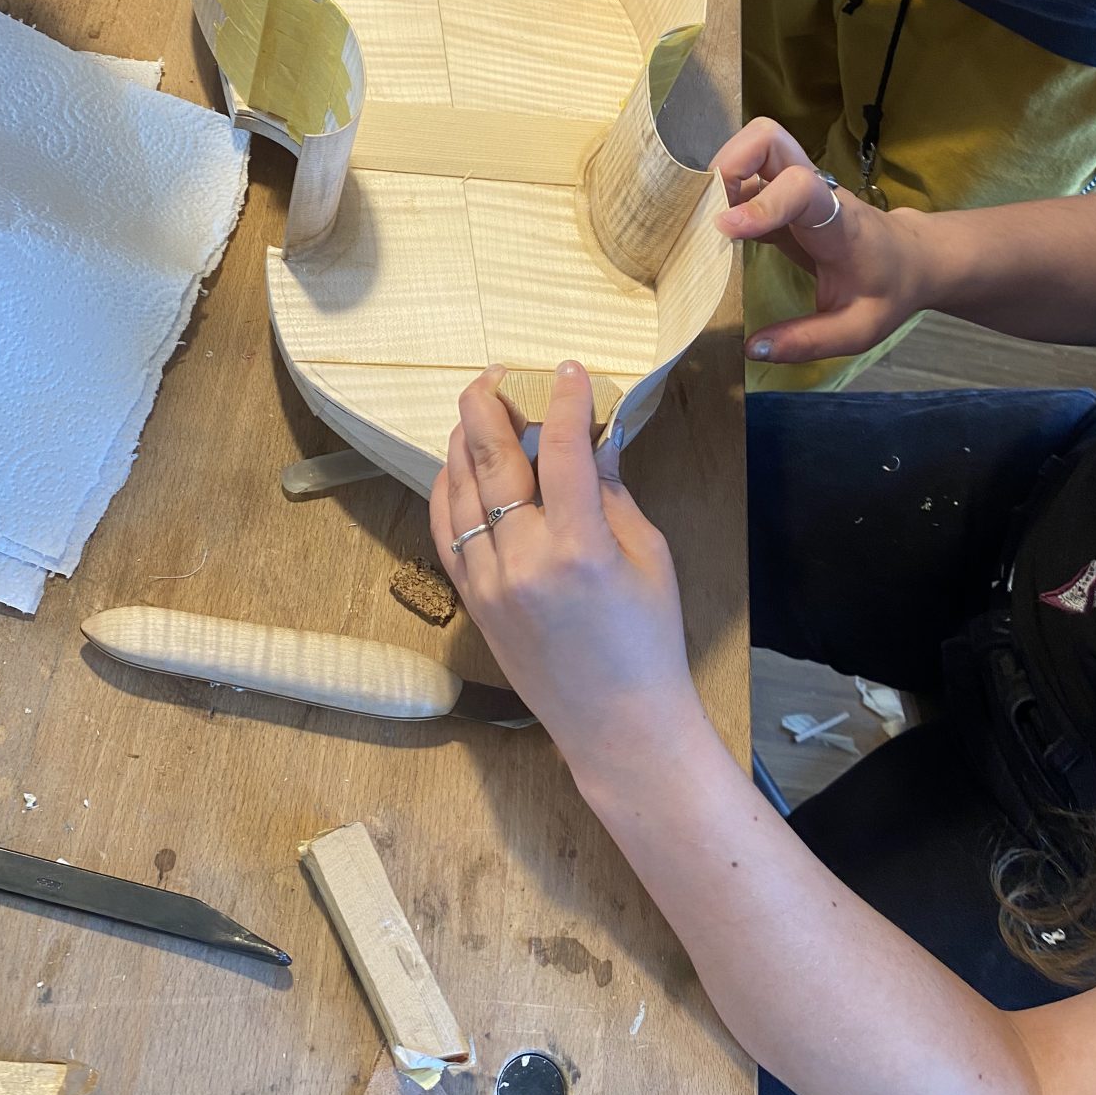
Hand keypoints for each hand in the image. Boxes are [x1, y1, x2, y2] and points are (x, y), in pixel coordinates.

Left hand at [429, 363, 703, 764]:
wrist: (617, 723)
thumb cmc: (648, 641)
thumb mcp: (649, 557)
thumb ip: (612, 493)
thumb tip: (593, 436)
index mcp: (580, 548)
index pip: (561, 449)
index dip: (564, 400)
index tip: (567, 370)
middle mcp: (525, 561)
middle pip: (492, 460)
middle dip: (489, 404)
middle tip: (497, 373)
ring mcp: (490, 583)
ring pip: (460, 490)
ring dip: (465, 440)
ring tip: (477, 409)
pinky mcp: (473, 601)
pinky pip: (446, 530)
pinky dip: (448, 489)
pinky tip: (458, 464)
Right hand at [714, 118, 932, 362]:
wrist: (911, 259)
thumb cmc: (886, 289)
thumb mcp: (857, 329)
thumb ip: (808, 341)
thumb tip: (753, 348)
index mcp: (838, 222)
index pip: (801, 189)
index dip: (761, 203)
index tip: (726, 230)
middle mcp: (815, 191)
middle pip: (768, 139)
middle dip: (729, 165)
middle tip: (710, 213)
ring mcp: (797, 186)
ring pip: (754, 147)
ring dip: (721, 174)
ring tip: (708, 220)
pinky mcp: (782, 193)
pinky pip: (747, 172)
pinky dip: (722, 188)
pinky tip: (714, 226)